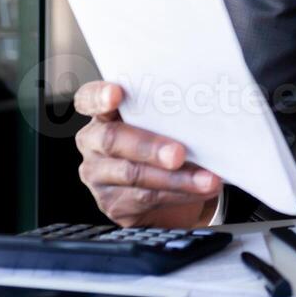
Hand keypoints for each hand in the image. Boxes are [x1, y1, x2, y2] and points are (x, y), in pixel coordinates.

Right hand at [73, 80, 221, 227]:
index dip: (99, 96)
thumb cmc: (166, 140)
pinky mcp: (113, 203)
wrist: (168, 187)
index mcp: (104, 114)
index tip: (116, 93)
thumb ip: (169, 113)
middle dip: (149, 147)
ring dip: (176, 178)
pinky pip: (146, 198)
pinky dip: (179, 193)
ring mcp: (99, 175)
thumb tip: (205, 108)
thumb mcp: (165, 122)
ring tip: (207, 179)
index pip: (88, 99)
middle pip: (112, 140)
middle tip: (178, 154)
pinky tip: (200, 190)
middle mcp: (94, 143)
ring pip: (133, 174)